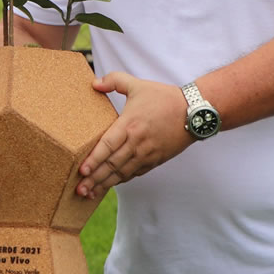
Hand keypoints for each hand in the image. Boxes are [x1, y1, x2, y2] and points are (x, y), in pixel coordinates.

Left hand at [76, 72, 193, 199]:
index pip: (108, 145)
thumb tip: (94, 83)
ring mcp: (146, 154)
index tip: (82, 170)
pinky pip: (134, 173)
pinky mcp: (155, 160)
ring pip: (122, 173)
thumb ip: (114, 81)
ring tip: (89, 193)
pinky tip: (110, 185)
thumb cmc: (164, 98)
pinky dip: (121, 181)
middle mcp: (137, 143)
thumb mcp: (138, 84)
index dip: (94, 159)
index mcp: (130, 124)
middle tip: (79, 189)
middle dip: (94, 178)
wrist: (194, 112)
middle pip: (112, 164)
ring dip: (105, 184)